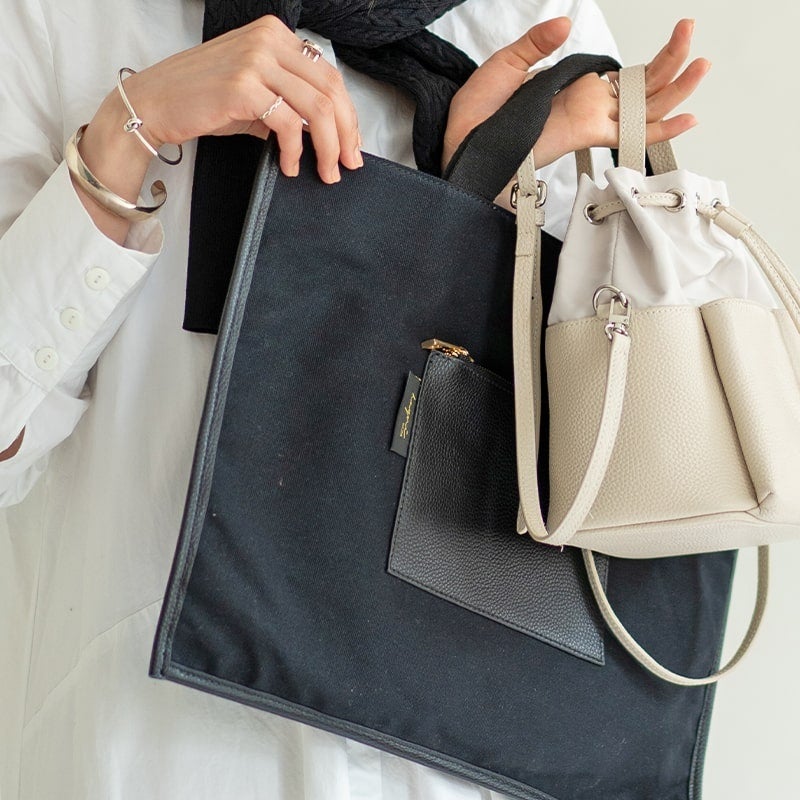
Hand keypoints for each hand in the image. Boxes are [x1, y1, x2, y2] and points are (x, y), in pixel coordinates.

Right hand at [91, 15, 362, 183]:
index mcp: (274, 34)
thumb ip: (288, 100)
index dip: (347, 114)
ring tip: (326, 172)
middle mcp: (268, 40)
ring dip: (327, 147)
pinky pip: (288, 123)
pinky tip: (289, 166)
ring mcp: (256, 60)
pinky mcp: (243, 86)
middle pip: (331, 89)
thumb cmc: (201, 99)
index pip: (329, 74)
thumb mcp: (252, 92)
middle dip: (346, 133)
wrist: (153, 103)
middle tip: (348, 164)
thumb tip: (322, 131)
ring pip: (317, 107)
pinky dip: (295, 151)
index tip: (351, 144)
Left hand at [442, 18, 709, 171]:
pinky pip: (626, 134)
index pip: (621, 74)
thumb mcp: (508, 63)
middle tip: (692, 33)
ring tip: (702, 66)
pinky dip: (658, 129)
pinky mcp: (582, 134)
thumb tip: (565, 24)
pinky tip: (684, 119)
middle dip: (671, 62)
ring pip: (642, 108)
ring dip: (675, 89)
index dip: (651, 57)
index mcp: (571, 86)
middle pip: (641, 87)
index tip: (677, 32)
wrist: (461, 142)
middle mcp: (585, 105)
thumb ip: (539, 42)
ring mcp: (586, 120)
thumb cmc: (477, 112)